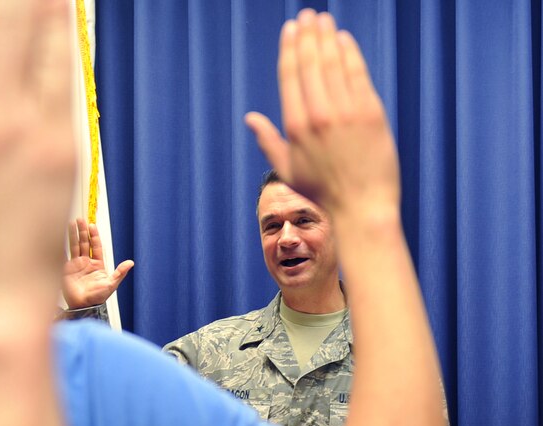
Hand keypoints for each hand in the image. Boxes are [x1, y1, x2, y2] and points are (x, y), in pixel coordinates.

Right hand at [62, 218, 133, 307]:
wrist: (83, 306)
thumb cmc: (98, 297)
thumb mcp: (111, 284)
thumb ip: (120, 272)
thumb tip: (131, 262)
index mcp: (97, 264)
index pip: (96, 246)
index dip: (94, 236)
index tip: (92, 226)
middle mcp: (86, 262)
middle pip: (84, 243)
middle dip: (83, 231)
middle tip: (81, 220)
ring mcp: (75, 265)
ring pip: (74, 246)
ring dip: (73, 234)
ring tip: (71, 222)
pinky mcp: (66, 269)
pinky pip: (63, 255)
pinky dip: (61, 245)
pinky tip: (59, 236)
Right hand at [245, 9, 399, 220]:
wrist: (361, 208)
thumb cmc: (321, 193)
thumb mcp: (287, 170)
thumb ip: (268, 140)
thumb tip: (250, 118)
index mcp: (295, 127)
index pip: (290, 75)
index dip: (290, 48)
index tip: (291, 29)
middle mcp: (319, 114)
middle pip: (312, 62)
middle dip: (308, 35)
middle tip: (307, 15)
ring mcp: (347, 112)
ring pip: (335, 63)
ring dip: (328, 37)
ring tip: (323, 20)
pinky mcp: (372, 113)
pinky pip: (359, 74)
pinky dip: (351, 54)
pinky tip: (344, 40)